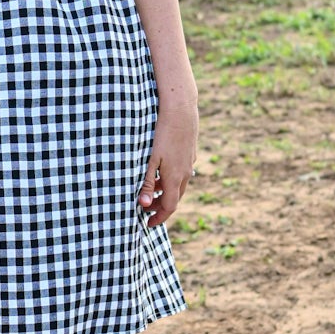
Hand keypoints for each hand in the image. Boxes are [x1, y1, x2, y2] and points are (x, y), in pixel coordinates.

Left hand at [138, 99, 197, 228]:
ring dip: (166, 192)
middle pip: (175, 197)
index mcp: (174, 177)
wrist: (180, 110)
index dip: (159, 218)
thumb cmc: (162, 134)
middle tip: (147, 211)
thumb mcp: (150, 160)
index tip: (148, 224)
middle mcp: (185, 173)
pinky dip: (171, 179)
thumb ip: (147, 183)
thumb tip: (145, 205)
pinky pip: (181, 172)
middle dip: (161, 207)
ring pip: (179, 184)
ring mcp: (189, 162)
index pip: (169, 206)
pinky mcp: (190, 152)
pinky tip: (160, 171)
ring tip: (151, 192)